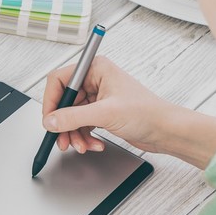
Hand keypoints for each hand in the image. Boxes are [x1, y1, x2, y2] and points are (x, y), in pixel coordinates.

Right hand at [42, 56, 173, 153]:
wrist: (166, 131)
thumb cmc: (147, 113)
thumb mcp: (105, 114)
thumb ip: (73, 117)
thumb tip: (50, 120)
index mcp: (95, 68)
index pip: (60, 80)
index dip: (51, 101)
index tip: (49, 120)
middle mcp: (95, 80)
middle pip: (64, 101)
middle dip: (64, 124)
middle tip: (64, 140)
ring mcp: (98, 97)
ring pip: (72, 116)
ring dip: (74, 134)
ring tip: (82, 146)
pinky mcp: (102, 113)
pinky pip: (82, 124)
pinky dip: (84, 136)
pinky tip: (94, 144)